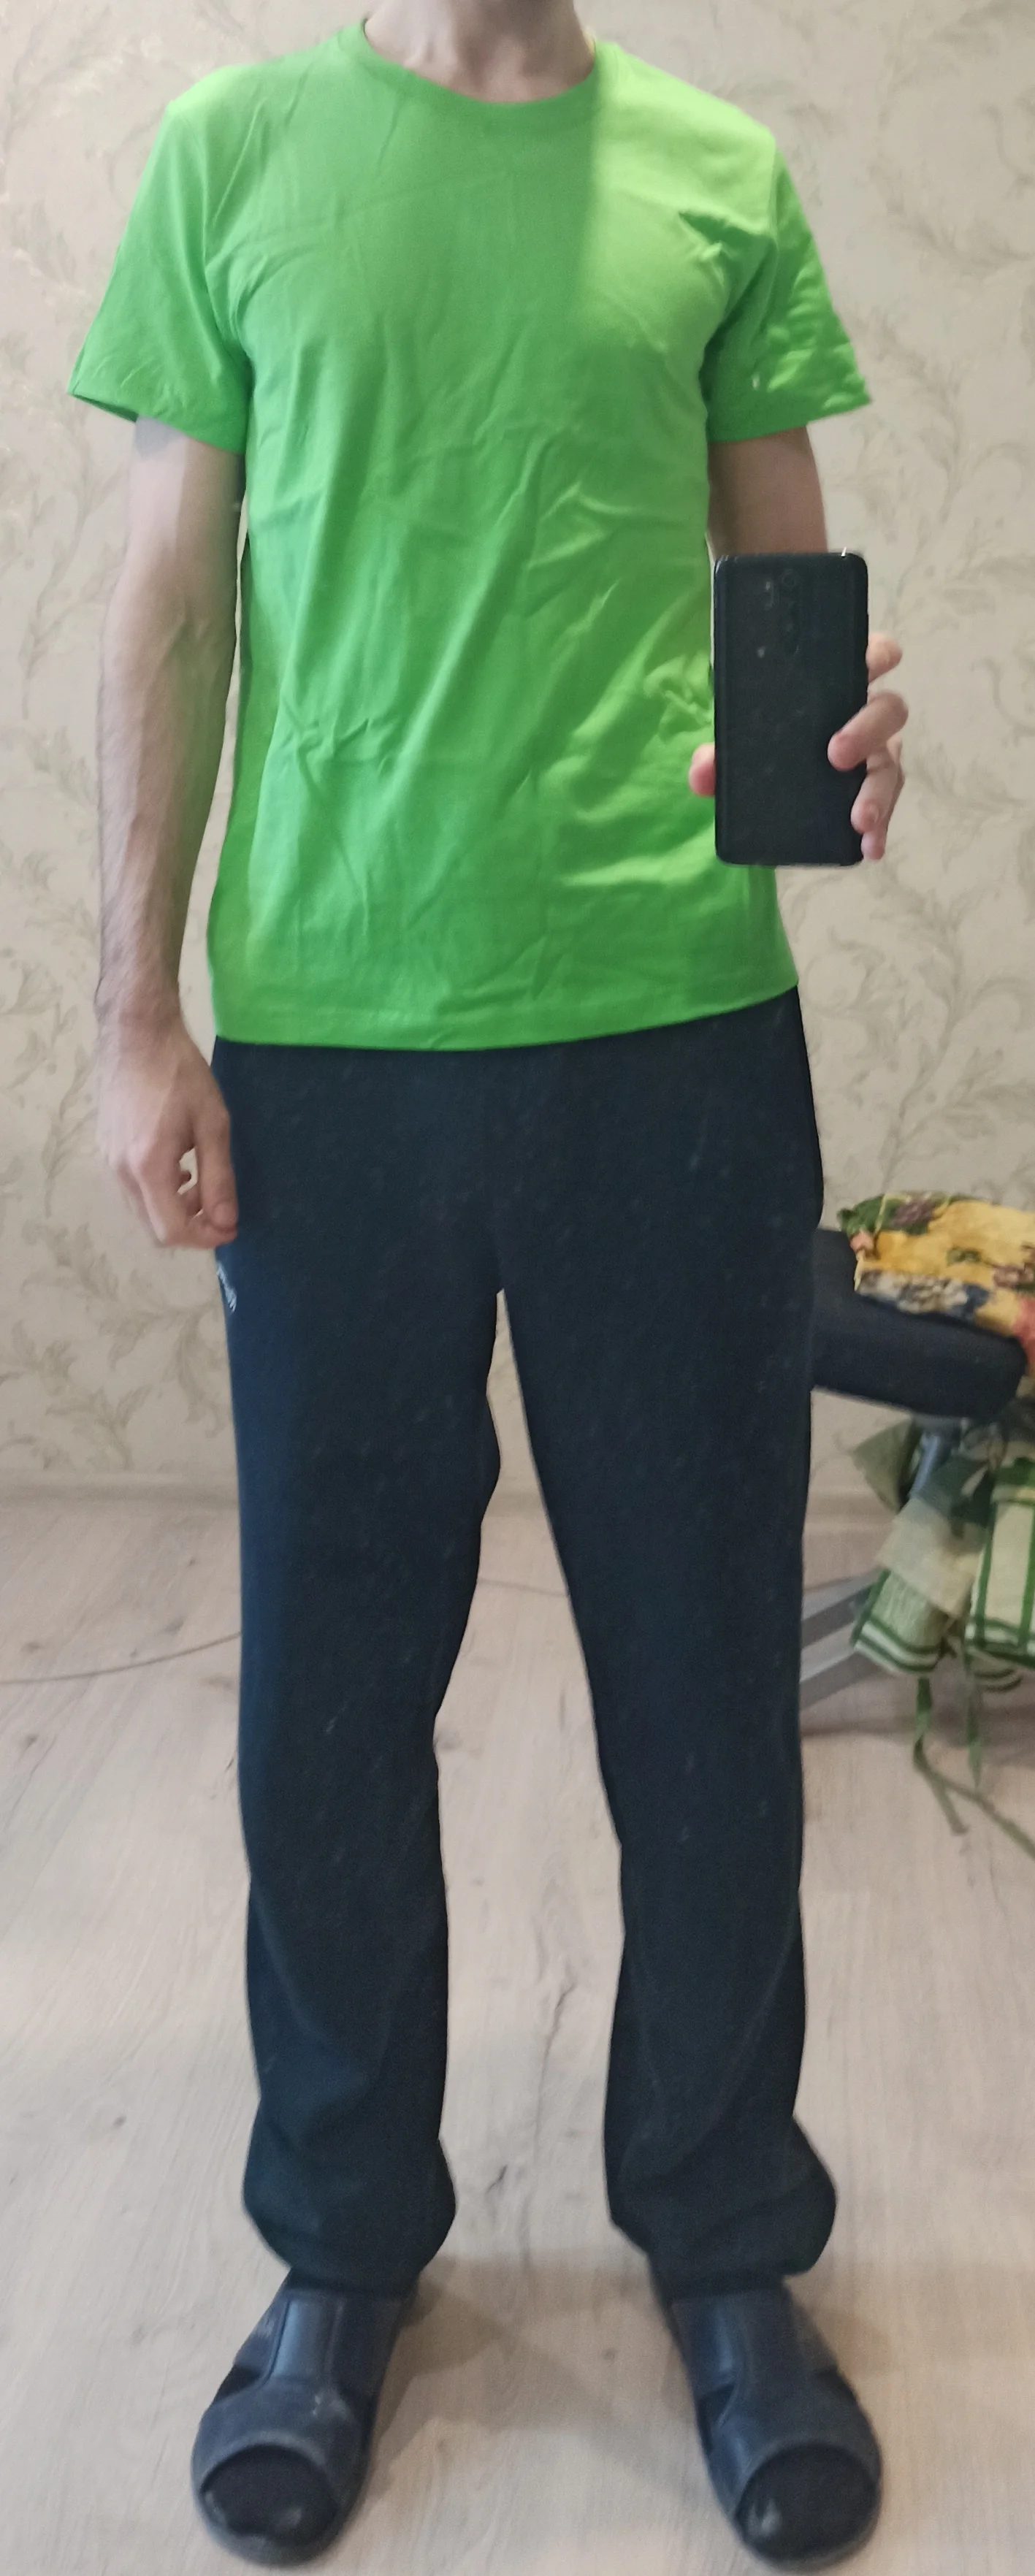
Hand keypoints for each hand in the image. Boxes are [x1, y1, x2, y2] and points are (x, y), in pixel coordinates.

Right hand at [97, 1013, 238, 1249]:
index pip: (171, 1231)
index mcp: (147, 1167)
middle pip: (153, 1227)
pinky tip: (178, 1166)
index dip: (204, 1238)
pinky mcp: (105, 1147)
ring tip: (200, 1183)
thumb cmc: (180, 1072)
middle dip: (190, 1227)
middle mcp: (121, 1171)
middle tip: (219, 1209)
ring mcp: (108, 1160)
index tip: (230, 1226)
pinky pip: (132, 1188)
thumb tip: (225, 1222)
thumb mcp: (212, 1124)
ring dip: (173, 1209)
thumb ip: (218, 1178)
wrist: (136, 1033)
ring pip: (142, 1209)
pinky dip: (157, 1192)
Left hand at [689, 631, 907, 861]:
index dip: (878, 655)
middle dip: (867, 730)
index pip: (874, 654)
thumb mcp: (740, 741)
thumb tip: (703, 775)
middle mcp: (866, 715)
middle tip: (836, 756)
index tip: (870, 665)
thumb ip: (719, 754)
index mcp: (840, 684)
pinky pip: (884, 805)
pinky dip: (879, 828)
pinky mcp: (873, 790)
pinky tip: (869, 848)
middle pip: (889, 710)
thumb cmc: (764, 735)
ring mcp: (876, 754)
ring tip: (861, 821)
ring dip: (878, 792)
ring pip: (891, 765)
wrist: (767, 782)